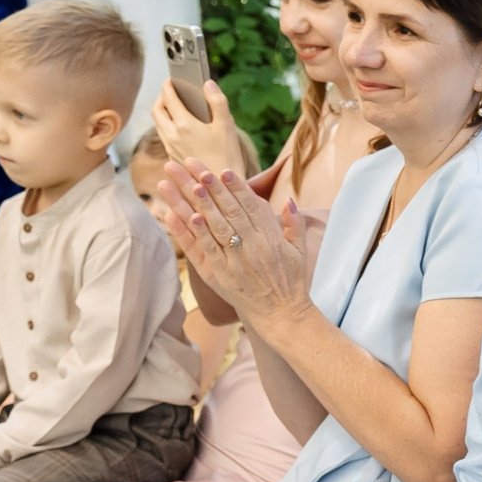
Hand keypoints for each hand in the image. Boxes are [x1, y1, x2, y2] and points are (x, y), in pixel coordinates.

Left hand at [149, 81, 244, 175]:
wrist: (220, 187)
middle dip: (161, 98)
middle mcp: (172, 135)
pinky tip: (178, 129)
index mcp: (184, 124)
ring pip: (158, 124)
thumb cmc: (226, 157)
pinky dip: (166, 126)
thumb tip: (208, 84)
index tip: (170, 80)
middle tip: (168, 92)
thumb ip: (218, 102)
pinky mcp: (172, 158)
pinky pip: (163, 137)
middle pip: (157, 111)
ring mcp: (170, 148)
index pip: (169, 98)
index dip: (168, 86)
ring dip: (161, 112)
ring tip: (172, 108)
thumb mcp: (227, 126)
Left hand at [154, 162, 313, 328]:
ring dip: (195, 202)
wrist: (284, 317)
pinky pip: (205, 250)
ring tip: (180, 181)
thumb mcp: (300, 252)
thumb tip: (288, 200)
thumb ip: (295, 224)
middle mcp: (253, 246)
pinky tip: (183, 215)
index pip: (250, 205)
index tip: (221, 170)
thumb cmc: (292, 283)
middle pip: (227, 209)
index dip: (235, 186)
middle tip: (190, 164)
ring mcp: (235, 261)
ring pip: (213, 225)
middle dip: (208, 184)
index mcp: (272, 238)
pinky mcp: (221, 276)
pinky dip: (194, 232)